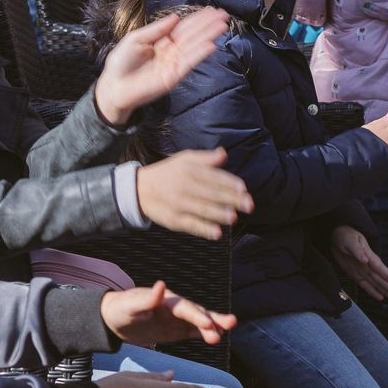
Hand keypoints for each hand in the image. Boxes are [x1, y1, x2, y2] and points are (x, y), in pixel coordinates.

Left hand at [94, 8, 231, 122]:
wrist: (114, 86)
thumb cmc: (122, 62)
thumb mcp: (136, 38)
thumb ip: (156, 29)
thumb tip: (176, 17)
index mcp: (163, 40)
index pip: (184, 27)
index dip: (198, 18)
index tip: (212, 9)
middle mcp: (172, 51)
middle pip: (193, 35)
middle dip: (208, 24)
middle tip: (224, 14)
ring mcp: (174, 63)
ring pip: (194, 47)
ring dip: (209, 36)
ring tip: (222, 26)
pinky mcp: (174, 76)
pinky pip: (189, 63)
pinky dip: (200, 54)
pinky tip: (211, 45)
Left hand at [100, 280, 235, 347]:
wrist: (114, 319)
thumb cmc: (120, 309)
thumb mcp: (130, 305)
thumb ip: (146, 298)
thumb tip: (161, 284)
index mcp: (165, 300)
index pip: (184, 308)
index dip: (196, 315)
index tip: (209, 324)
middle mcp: (174, 307)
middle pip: (197, 312)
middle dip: (213, 318)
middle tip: (230, 324)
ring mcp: (176, 319)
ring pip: (199, 322)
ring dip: (214, 325)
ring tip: (229, 328)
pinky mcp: (175, 330)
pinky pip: (193, 331)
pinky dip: (204, 333)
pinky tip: (217, 337)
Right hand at [135, 148, 252, 240]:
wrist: (139, 189)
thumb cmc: (168, 173)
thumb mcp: (184, 159)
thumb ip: (206, 158)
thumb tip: (224, 154)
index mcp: (189, 170)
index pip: (214, 177)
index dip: (230, 183)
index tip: (243, 189)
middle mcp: (184, 186)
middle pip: (211, 193)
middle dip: (231, 199)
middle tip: (248, 205)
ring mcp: (178, 204)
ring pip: (202, 209)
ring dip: (219, 214)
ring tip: (233, 217)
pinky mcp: (173, 219)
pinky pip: (190, 225)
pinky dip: (203, 229)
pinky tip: (216, 233)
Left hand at [331, 224, 387, 302]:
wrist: (336, 236)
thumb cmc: (345, 235)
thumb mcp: (350, 241)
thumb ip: (357, 251)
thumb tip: (365, 260)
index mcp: (369, 256)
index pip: (380, 268)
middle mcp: (368, 265)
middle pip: (381, 279)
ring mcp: (363, 270)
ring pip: (376, 284)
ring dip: (386, 292)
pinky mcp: (356, 275)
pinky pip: (365, 285)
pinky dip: (372, 292)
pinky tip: (380, 298)